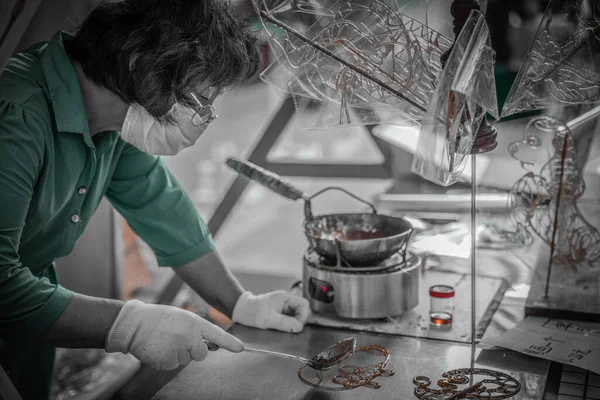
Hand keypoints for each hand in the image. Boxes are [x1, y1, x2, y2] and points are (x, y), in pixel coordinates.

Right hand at [105, 300, 242, 369]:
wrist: (135, 324)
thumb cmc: (159, 318)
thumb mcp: (182, 317)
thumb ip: (196, 329)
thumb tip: (206, 342)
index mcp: (193, 323)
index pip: (216, 334)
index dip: (229, 342)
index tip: (240, 349)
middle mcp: (188, 337)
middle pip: (201, 354)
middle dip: (194, 351)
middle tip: (180, 341)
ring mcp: (177, 350)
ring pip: (185, 360)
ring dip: (177, 354)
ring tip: (164, 341)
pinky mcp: (166, 361)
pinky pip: (172, 365)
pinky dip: (166, 360)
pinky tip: (158, 348)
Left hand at [231, 290, 310, 332]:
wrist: (241, 312)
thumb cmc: (252, 311)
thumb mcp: (268, 319)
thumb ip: (285, 323)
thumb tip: (299, 327)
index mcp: (286, 297)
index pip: (304, 304)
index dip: (304, 316)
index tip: (297, 326)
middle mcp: (287, 302)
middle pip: (303, 311)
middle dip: (299, 321)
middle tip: (290, 329)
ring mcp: (284, 308)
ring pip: (297, 317)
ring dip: (293, 324)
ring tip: (283, 328)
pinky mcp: (281, 314)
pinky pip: (290, 321)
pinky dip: (289, 326)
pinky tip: (281, 329)